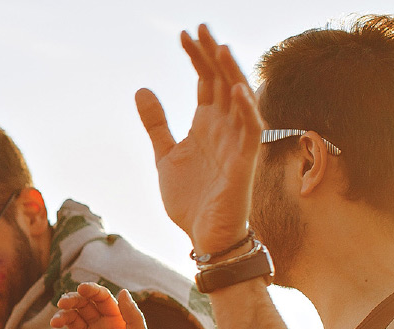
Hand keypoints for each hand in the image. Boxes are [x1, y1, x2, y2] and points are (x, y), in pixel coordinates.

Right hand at [46, 284, 159, 328]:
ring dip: (61, 316)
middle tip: (64, 302)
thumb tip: (123, 291)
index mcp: (118, 325)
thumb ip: (134, 319)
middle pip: (83, 307)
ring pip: (69, 321)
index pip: (102, 300)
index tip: (82, 288)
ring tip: (58, 321)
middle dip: (72, 300)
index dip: (92, 291)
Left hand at [137, 24, 261, 253]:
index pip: (206, 81)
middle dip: (211, 55)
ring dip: (230, 74)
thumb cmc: (191, 199)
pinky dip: (247, 110)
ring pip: (239, 100)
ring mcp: (237, 143)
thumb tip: (142, 88)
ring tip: (218, 48)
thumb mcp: (165, 155)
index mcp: (207, 124)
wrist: (205, 236)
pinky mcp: (245, 163)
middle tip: (199, 27)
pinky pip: (251, 132)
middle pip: (222, 82)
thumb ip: (156, 123)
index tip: (183, 34)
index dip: (196, 58)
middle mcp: (225, 128)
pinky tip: (237, 90)